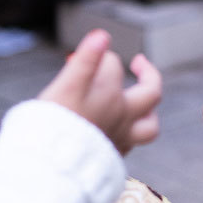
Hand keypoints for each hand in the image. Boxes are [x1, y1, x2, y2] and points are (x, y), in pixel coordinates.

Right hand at [38, 29, 161, 153]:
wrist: (51, 167)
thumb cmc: (53, 124)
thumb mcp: (66, 86)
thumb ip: (86, 60)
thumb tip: (102, 35)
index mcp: (110, 94)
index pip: (113, 64)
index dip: (98, 57)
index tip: (78, 59)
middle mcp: (122, 115)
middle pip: (151, 91)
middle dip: (148, 73)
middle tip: (138, 61)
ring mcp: (121, 138)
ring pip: (149, 125)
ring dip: (149, 110)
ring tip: (143, 102)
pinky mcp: (113, 157)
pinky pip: (133, 144)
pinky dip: (131, 132)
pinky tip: (120, 128)